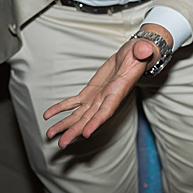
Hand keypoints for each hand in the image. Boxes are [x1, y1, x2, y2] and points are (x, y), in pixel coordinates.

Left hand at [42, 33, 163, 147]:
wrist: (132, 56)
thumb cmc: (139, 54)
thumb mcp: (143, 50)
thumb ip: (143, 50)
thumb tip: (144, 48)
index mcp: (117, 93)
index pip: (106, 111)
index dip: (96, 123)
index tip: (86, 134)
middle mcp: (105, 100)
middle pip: (88, 119)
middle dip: (74, 131)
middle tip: (61, 143)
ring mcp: (96, 99)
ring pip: (78, 115)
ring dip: (64, 125)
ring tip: (50, 134)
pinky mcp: (89, 93)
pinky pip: (72, 103)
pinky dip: (60, 109)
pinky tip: (48, 115)